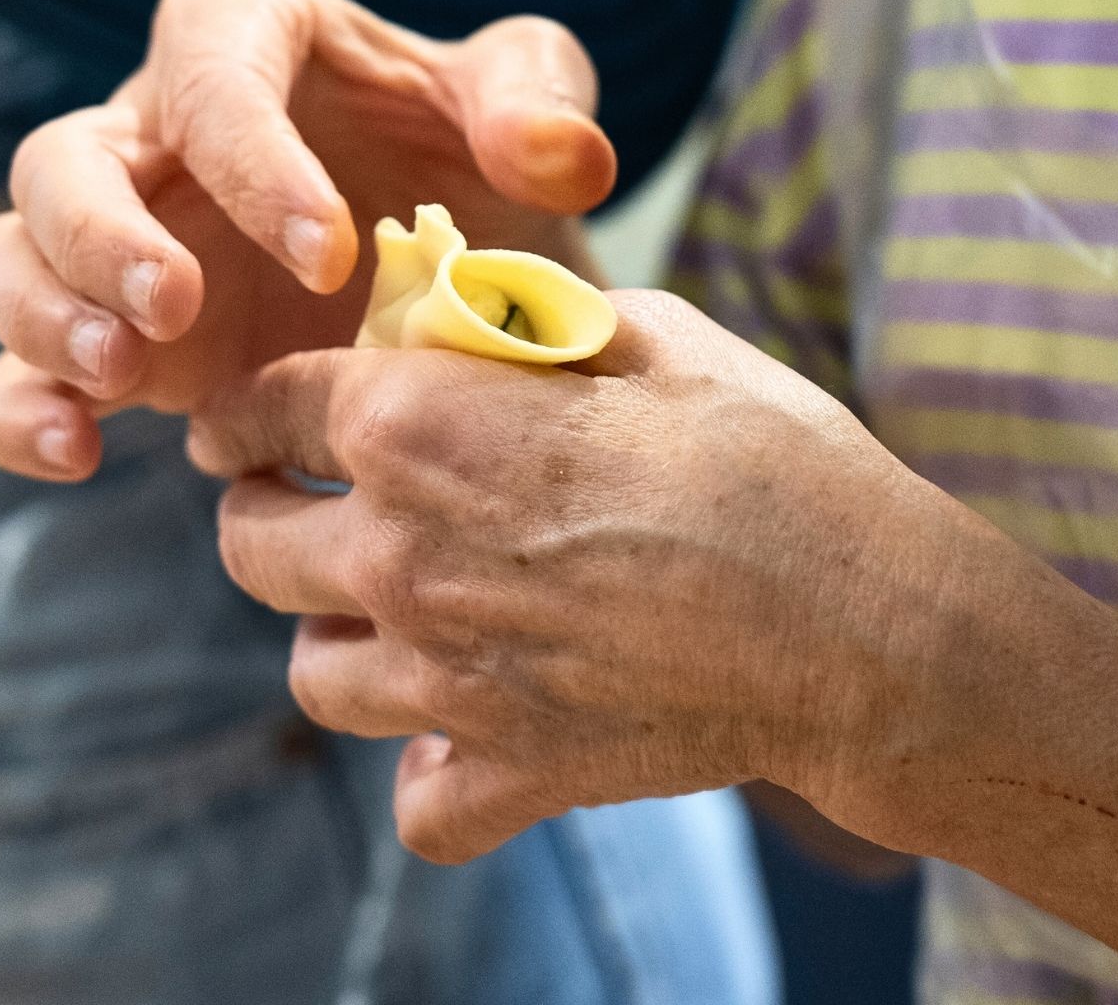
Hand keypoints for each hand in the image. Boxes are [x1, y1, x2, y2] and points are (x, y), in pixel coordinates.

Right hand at [0, 0, 616, 480]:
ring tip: (120, 379)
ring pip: (15, 256)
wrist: (449, 276)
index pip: (213, 70)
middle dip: (100, 234)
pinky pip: (22, 369)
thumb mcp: (519, 113)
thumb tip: (559, 154)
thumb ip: (538, 102)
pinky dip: (23, 409)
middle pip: (63, 159)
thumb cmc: (469, 165)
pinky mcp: (110, 340)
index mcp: (249, 45)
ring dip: (45, 317)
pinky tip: (74, 454)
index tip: (332, 251)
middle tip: (176, 307)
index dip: (252, 155)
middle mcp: (157, 136)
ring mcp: (117, 244)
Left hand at [185, 289, 984, 863]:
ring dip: (336, 640)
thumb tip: (484, 315)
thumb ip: (537, 324)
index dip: (244, 411)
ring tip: (388, 617)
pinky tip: (467, 736)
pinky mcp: (510, 771)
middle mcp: (401, 555)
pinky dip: (432, 776)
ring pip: (312, 676)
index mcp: (419, 428)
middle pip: (248, 546)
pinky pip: (418, 802)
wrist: (875, 626)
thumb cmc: (775, 460)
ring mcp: (446, 679)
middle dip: (262, 518)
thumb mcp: (656, 338)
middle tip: (301, 511)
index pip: (264, 410)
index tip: (243, 427)